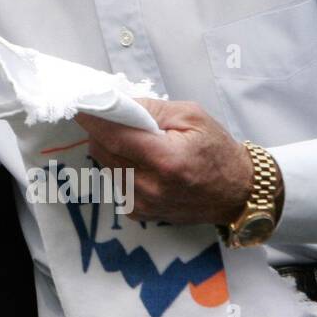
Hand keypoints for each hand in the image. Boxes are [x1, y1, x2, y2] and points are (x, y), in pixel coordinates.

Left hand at [73, 98, 252, 224]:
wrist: (237, 193)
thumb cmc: (218, 150)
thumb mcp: (192, 116)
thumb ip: (152, 109)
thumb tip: (118, 104)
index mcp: (165, 160)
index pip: (114, 136)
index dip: (93, 119)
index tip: (79, 105)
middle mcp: (149, 186)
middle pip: (103, 151)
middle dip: (102, 131)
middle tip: (111, 117)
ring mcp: (143, 203)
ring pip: (105, 166)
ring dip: (110, 150)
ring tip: (133, 142)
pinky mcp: (140, 213)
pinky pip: (115, 182)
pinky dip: (119, 168)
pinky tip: (139, 162)